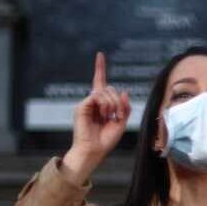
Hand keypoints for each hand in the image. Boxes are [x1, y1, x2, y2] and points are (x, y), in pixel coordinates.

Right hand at [62, 52, 129, 181]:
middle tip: (117, 115)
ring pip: (104, 91)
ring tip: (110, 117)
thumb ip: (124, 108)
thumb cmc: (106, 140)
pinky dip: (105, 105)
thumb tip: (125, 92)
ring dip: (113, 104)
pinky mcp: (82, 106)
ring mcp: (87, 103)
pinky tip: (105, 115)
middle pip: (109, 88)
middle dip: (118, 101)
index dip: (100, 68)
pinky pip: (97, 96)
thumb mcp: (121, 122)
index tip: (100, 55)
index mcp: (102, 105)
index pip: (101, 83)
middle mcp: (93, 102)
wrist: (94, 150)